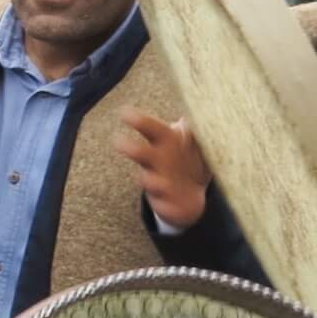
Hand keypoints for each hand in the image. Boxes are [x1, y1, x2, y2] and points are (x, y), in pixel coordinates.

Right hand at [115, 108, 211, 231]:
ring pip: (149, 181)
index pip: (150, 128)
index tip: (123, 113)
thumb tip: (192, 115)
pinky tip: (167, 202)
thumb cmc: (190, 159)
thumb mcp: (198, 140)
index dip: (137, 121)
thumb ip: (198, 128)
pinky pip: (162, 203)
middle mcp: (155, 161)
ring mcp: (157, 182)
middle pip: (142, 154)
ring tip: (149, 180)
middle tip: (117, 142)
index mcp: (164, 141)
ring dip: (150, 180)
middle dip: (131, 149)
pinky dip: (165, 205)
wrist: (191, 193)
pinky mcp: (163, 202)